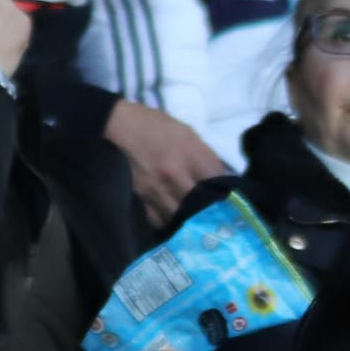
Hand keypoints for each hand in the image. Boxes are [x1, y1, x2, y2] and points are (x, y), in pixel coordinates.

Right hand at [105, 96, 227, 230]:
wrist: (117, 125)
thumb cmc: (155, 126)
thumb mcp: (188, 133)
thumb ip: (206, 157)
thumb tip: (224, 180)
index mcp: (190, 154)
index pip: (218, 181)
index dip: (227, 193)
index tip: (232, 201)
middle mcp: (174, 174)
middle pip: (201, 204)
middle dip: (211, 212)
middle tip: (217, 219)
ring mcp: (156, 188)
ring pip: (180, 217)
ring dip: (189, 221)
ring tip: (196, 224)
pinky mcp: (140, 197)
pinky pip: (158, 220)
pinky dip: (167, 223)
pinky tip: (173, 222)